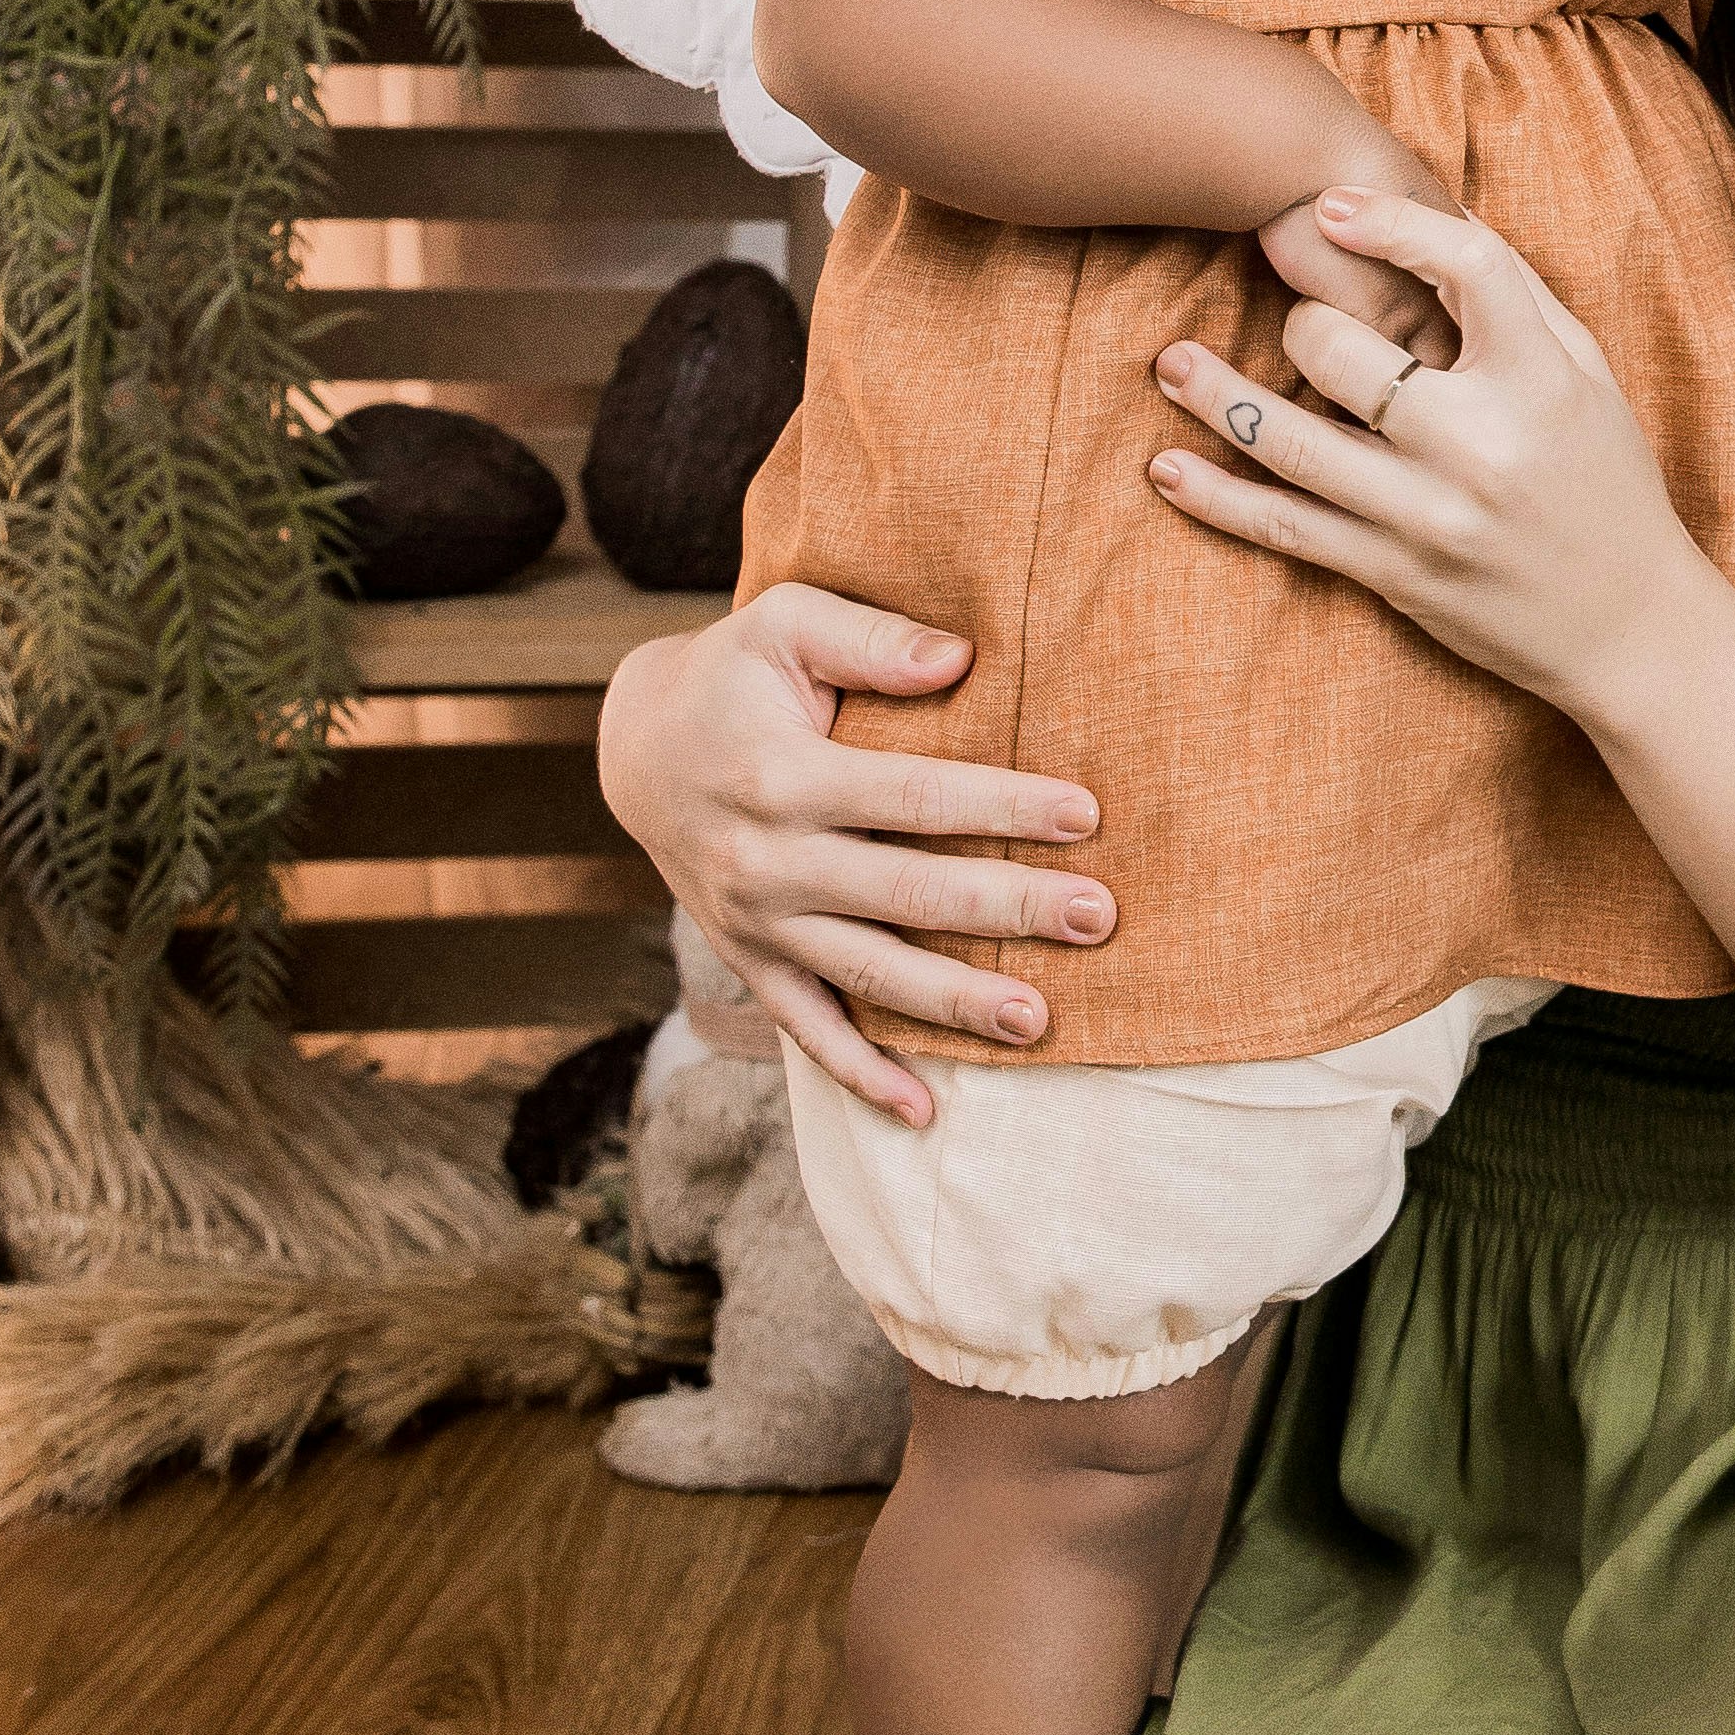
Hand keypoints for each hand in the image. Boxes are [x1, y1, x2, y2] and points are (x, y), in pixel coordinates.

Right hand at [594, 585, 1116, 1125]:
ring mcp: (757, 923)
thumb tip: (958, 660)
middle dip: (1006, 909)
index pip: (911, 796)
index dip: (998, 806)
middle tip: (1098, 917)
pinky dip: (860, 1076)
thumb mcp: (784, 624)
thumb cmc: (734, 676)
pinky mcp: (750, 963)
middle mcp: (766, 859)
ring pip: (867, 974)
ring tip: (1037, 1022)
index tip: (1085, 815)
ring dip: (953, 1003)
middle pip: (905, 894)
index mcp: (782, 775)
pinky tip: (924, 1110)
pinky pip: (807, 1030)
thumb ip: (869, 638)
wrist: (637, 748)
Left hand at [1145, 186, 1709, 725]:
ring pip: (1292, 443)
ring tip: (1169, 364)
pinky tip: (1166, 470)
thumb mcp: (1590, 378)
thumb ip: (1519, 300)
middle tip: (1297, 321)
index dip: (1390, 224)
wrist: (1630, 628)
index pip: (1466, 267)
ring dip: (1217, 397)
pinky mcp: (1394, 574)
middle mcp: (1482, 445)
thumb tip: (1435, 217)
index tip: (1328, 205)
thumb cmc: (1608, 484)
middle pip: (1348, 351)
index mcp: (1541, 379)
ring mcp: (1428, 515)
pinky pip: (1287, 528)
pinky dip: (1217, 499)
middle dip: (1305, 323)